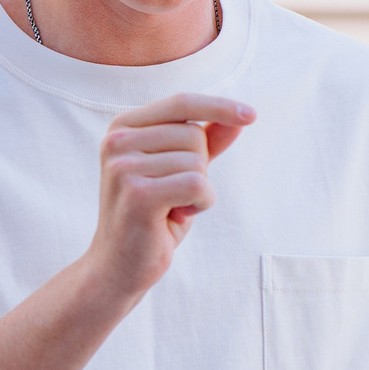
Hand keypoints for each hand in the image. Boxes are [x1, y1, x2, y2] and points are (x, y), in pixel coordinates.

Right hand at [83, 92, 253, 296]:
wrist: (118, 266)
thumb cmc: (151, 217)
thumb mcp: (179, 172)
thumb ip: (206, 142)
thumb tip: (241, 118)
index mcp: (122, 127)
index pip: (180, 103)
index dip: (218, 107)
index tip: (251, 115)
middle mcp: (117, 141)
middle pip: (193, 134)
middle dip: (200, 166)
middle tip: (174, 194)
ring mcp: (123, 167)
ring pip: (197, 161)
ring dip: (198, 190)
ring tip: (170, 208)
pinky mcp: (137, 194)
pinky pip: (197, 185)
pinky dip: (200, 203)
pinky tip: (175, 217)